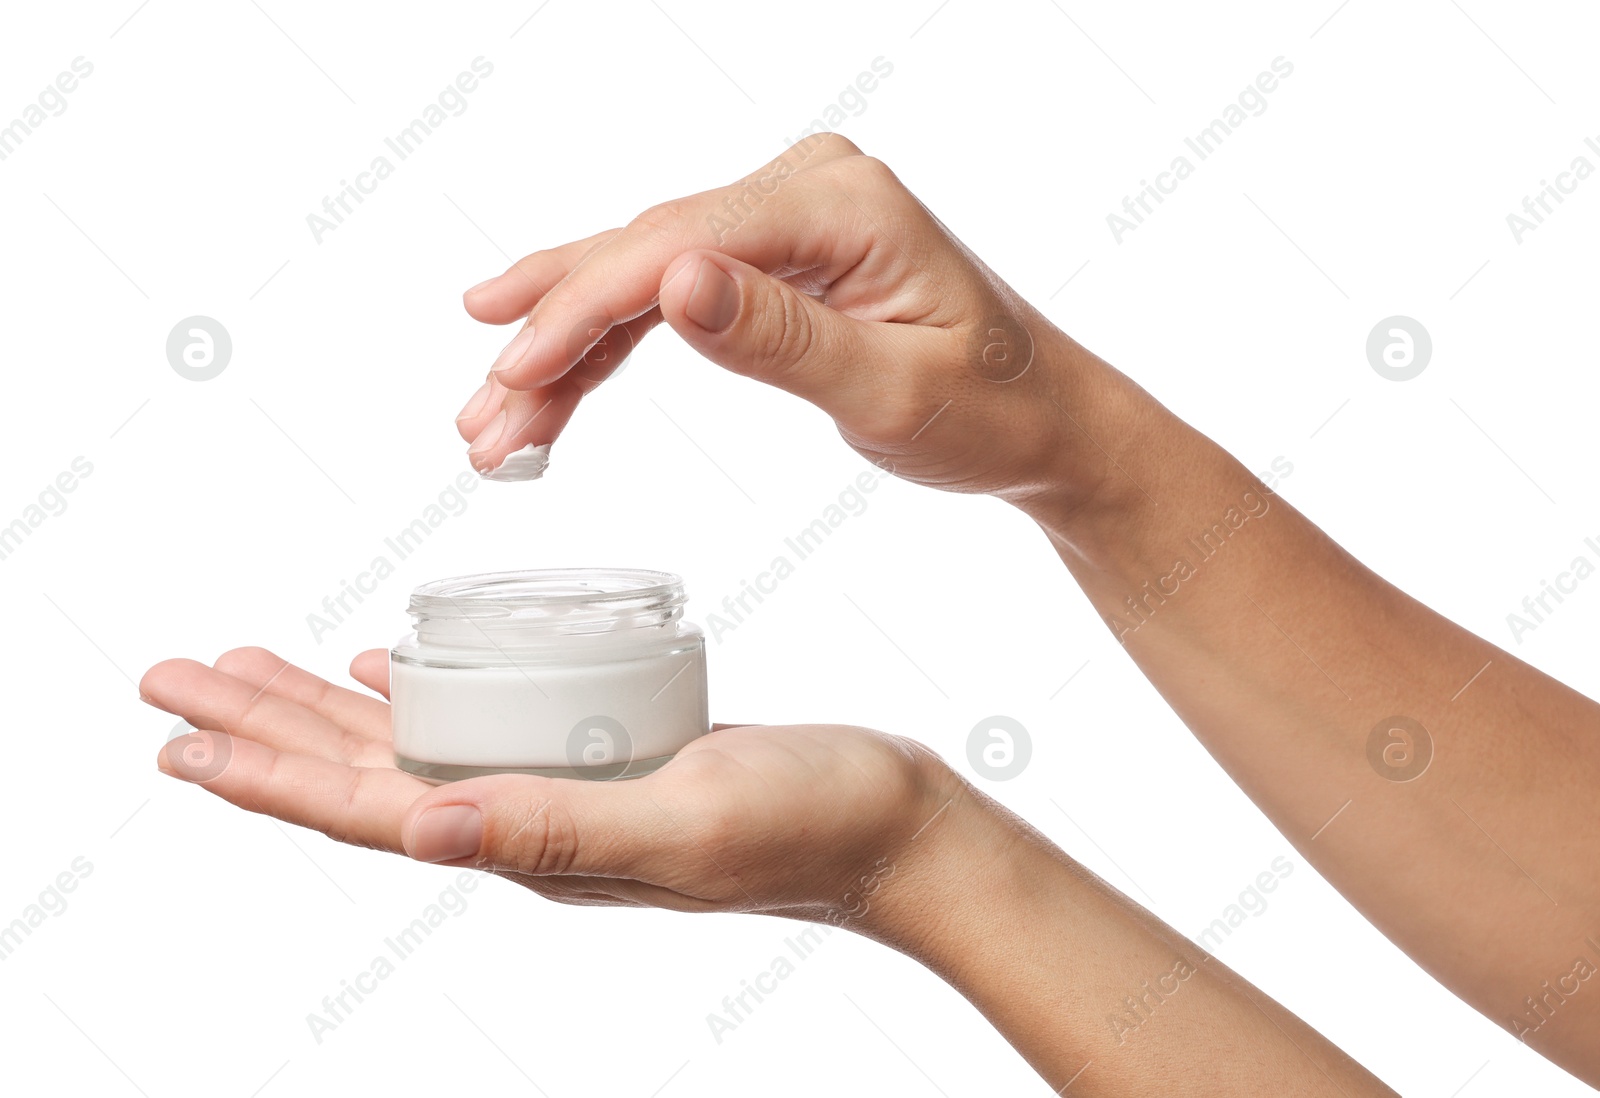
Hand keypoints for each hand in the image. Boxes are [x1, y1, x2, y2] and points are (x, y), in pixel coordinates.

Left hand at [142, 647, 957, 925]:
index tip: (179, 739)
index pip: (374, 809)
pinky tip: (390, 668)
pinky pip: (485, 724)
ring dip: (324, 711)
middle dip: (262, 730)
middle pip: (368, 774)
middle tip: (172, 679)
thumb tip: (420, 832)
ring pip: (415, 745)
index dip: (271, 775)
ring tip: (251, 671)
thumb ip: (559, 828)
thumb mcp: (685, 820)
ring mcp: (565, 791)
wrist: (892, 826)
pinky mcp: (603, 756)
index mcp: (534, 845)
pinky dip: (425, 694)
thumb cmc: (809, 823)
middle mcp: (531, 825)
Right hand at [454, 134, 1097, 504]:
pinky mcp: (776, 255)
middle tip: (480, 418)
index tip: (513, 379)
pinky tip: (548, 376)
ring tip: (493, 418)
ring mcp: (787, 219)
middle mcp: (805, 190)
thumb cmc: (992, 411)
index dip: (581, 312)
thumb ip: (781, 339)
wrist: (1045, 420)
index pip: (677, 246)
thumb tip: (674, 286)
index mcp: (840, 205)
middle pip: (642, 252)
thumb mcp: (892, 391)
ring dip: (564, 347)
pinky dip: (609, 342)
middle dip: (551, 337)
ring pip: (642, 275)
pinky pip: (671, 293)